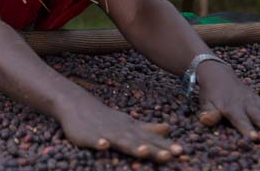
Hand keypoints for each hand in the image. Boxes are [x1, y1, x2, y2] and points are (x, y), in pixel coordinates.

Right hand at [58, 94, 182, 161]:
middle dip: (154, 149)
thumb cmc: (106, 118)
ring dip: (131, 146)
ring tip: (143, 151)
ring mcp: (104, 133)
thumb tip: (169, 128)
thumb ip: (148, 128)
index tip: (182, 153)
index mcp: (131, 129)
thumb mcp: (129, 123)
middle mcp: (121, 131)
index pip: (151, 140)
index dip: (165, 146)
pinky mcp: (86, 136)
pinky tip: (103, 145)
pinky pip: (93, 140)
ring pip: (120, 140)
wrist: (77, 105)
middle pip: (140, 142)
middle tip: (170, 156)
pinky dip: (98, 142)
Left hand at [196, 60, 259, 138]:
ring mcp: (257, 102)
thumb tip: (206, 120)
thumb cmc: (211, 94)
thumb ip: (208, 113)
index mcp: (231, 107)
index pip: (239, 119)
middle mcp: (246, 105)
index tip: (254, 137)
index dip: (246, 128)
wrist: (218, 74)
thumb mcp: (206, 103)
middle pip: (259, 115)